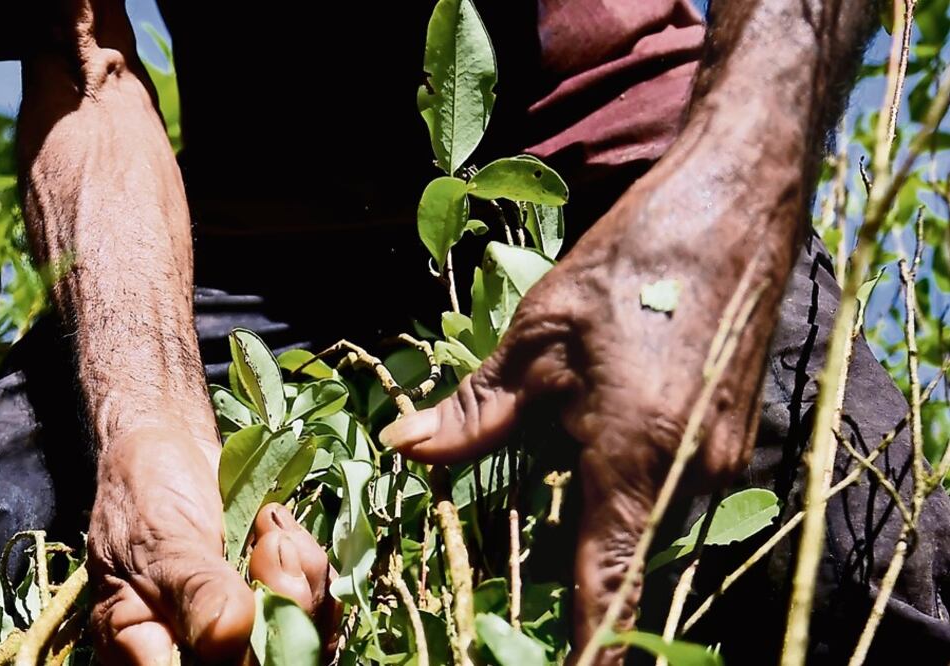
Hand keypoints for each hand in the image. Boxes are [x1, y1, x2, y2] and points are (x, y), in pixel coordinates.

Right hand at [87, 424, 333, 663]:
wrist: (168, 452)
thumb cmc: (144, 496)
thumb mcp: (161, 540)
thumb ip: (194, 589)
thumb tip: (226, 638)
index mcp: (150, 654)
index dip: (242, 655)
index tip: (248, 603)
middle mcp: (199, 653)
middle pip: (266, 663)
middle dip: (285, 607)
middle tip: (272, 544)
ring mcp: (244, 631)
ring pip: (302, 639)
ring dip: (303, 581)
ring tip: (272, 529)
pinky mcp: (278, 603)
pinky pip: (317, 606)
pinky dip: (312, 568)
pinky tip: (283, 530)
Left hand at [380, 141, 790, 660]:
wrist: (730, 208)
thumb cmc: (629, 266)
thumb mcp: (535, 340)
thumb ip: (474, 415)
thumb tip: (405, 451)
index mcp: (636, 459)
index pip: (609, 584)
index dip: (591, 647)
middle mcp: (692, 474)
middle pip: (626, 553)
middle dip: (579, 569)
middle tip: (516, 562)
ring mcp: (723, 456)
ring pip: (651, 518)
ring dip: (605, 517)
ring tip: (562, 463)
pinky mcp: (732, 433)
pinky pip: (675, 486)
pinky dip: (632, 482)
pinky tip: (600, 432)